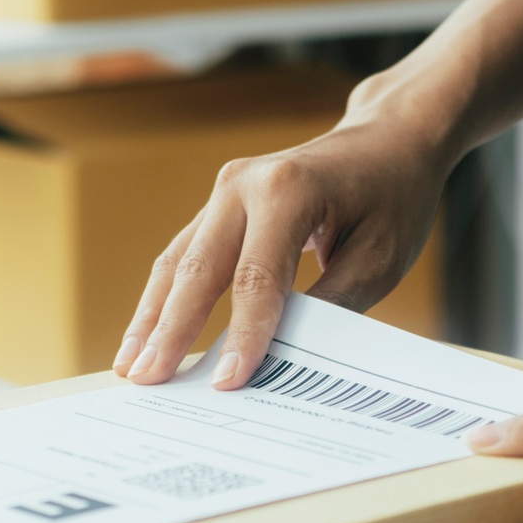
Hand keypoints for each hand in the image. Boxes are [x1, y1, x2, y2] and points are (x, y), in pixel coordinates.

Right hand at [114, 77, 454, 389]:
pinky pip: (185, 255)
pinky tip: (146, 335)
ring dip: (152, 317)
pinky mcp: (220, 204)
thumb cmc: (393, 197)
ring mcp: (226, 190)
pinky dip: (165, 298)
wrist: (389, 139)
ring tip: (130, 367)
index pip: (257, 278)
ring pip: (178, 262)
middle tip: (148, 380)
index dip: (241, 335)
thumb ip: (331, 304)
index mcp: (288, 190)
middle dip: (171, 330)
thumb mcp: (380, 258)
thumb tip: (283, 355)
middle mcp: (245, 183)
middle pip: (199, 269)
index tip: (224, 383)